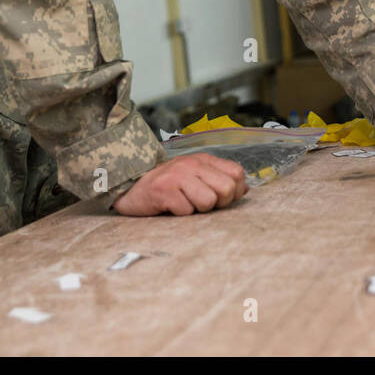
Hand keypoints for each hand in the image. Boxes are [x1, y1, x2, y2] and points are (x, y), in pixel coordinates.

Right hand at [112, 152, 247, 215]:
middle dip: (218, 204)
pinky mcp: (164, 190)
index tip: (220, 199)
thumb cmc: (167, 186)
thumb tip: (244, 190)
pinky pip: (186, 211)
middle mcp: (192, 164)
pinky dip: (180, 215)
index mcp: (203, 160)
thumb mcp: (195, 177)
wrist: (130, 188)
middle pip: (227, 189)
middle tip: (201, 204)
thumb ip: (218, 180)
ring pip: (208, 201)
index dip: (235, 192)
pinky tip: (169, 207)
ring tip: (183, 204)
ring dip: (197, 210)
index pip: (237, 173)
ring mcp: (178, 175)